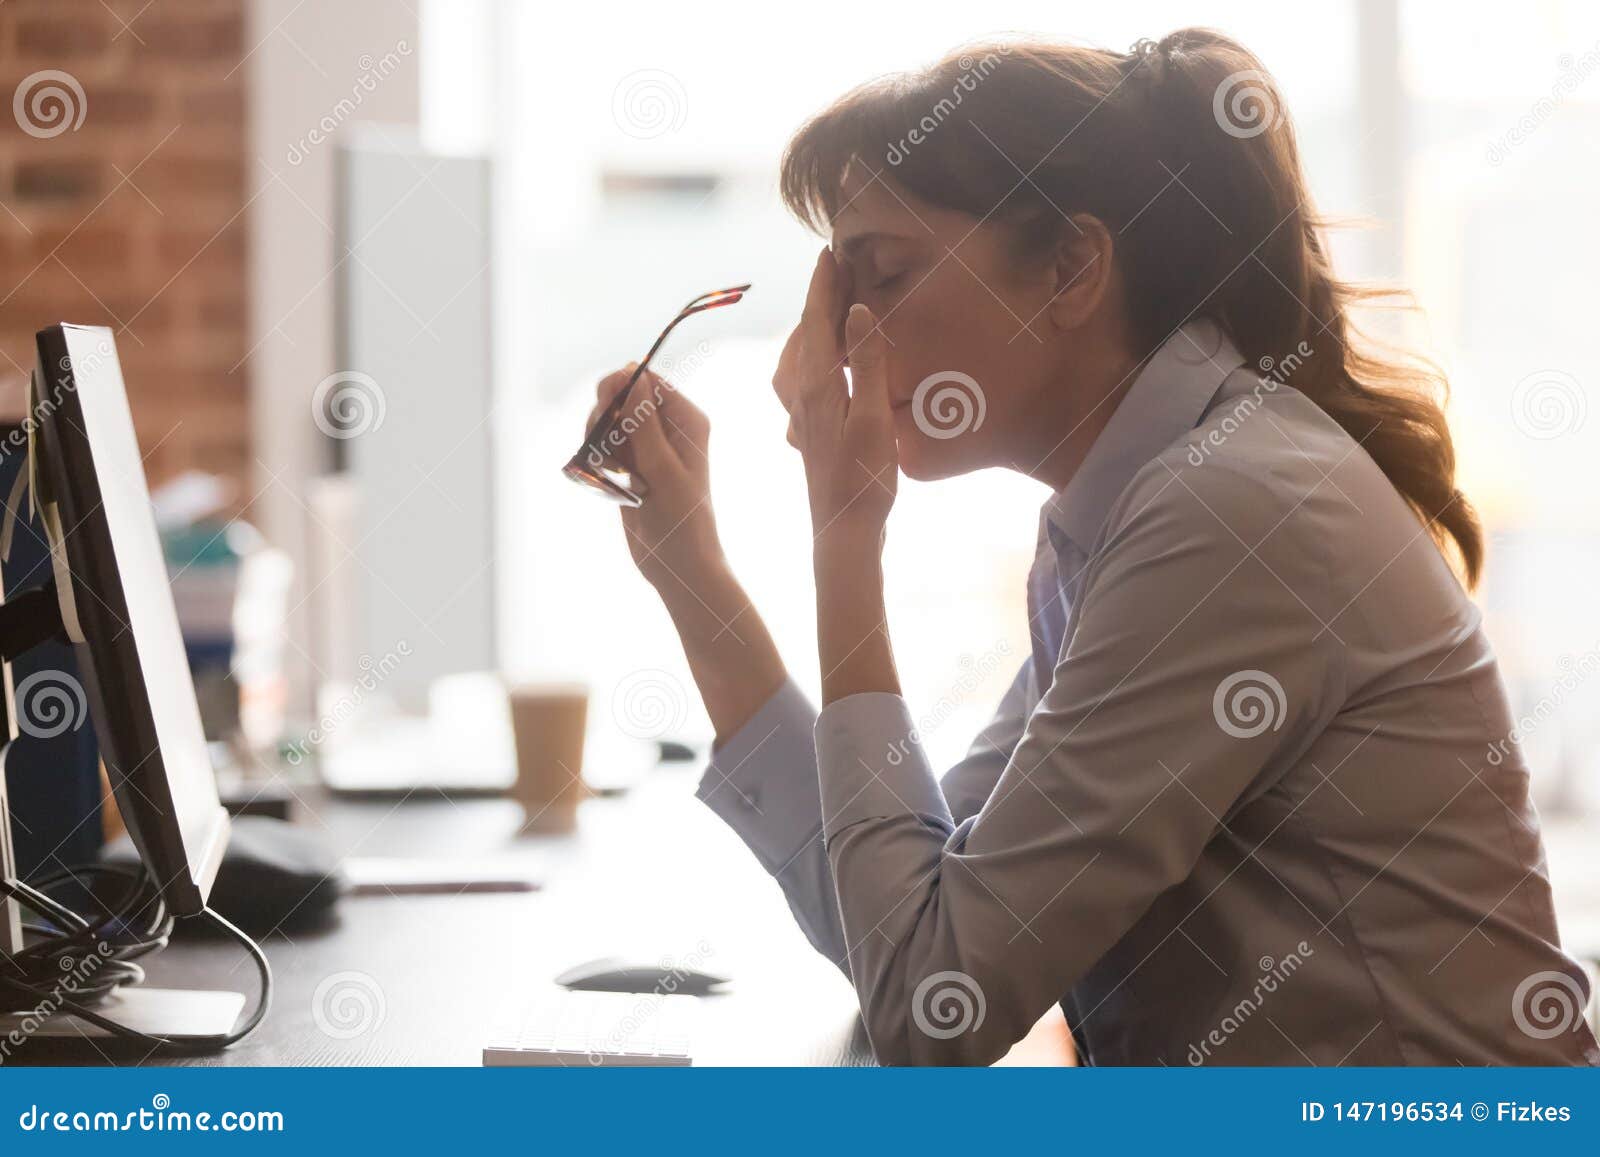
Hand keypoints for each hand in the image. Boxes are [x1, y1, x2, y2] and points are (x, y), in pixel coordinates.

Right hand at [585, 365, 724, 592]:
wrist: (679, 564)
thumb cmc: (682, 519)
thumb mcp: (662, 468)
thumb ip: (644, 422)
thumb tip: (632, 375)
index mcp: (687, 421)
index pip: (648, 382)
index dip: (621, 388)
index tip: (605, 409)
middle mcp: (668, 429)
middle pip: (622, 399)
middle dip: (606, 418)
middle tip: (608, 449)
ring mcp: (647, 448)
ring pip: (608, 424)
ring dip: (600, 442)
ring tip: (613, 473)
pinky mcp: (630, 467)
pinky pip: (604, 448)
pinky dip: (598, 461)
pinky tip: (608, 481)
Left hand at [773, 248, 897, 546]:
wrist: (842, 533)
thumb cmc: (863, 481)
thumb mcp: (873, 418)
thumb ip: (868, 363)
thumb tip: (857, 309)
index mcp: (817, 385)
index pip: (818, 320)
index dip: (824, 284)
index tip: (829, 251)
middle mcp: (802, 395)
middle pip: (806, 334)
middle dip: (819, 299)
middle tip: (835, 269)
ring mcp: (803, 415)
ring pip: (799, 358)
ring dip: (814, 328)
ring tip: (831, 310)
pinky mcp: (809, 432)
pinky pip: (802, 380)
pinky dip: (813, 359)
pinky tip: (824, 368)